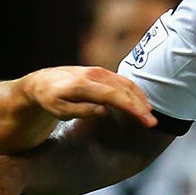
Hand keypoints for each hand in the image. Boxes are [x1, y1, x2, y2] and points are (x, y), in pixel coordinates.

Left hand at [20, 66, 155, 126]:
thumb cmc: (50, 100)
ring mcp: (98, 71)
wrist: (43, 82)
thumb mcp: (59, 110)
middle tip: (152, 123)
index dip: (130, 107)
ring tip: (149, 115)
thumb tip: (103, 111)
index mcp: (82, 85)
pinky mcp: (101, 72)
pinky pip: (122, 81)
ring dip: (140, 98)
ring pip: (125, 83)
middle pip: (123, 89)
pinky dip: (134, 92)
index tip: (144, 119)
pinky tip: (140, 103)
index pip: (112, 95)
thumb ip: (81, 110)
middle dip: (140, 105)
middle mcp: (93, 74)